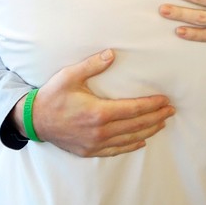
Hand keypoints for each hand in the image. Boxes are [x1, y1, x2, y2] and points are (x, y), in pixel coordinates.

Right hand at [12, 49, 174, 156]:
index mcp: (98, 112)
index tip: (165, 100)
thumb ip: (92, 65)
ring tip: (162, 123)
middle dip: (156, 117)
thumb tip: (112, 54)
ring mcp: (95, 143)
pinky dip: (131, 145)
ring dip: (148, 130)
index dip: (152, 105)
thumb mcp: (70, 76)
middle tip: (171, 110)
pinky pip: (116, 150)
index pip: (133, 109)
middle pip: (136, 125)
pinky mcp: (90, 151)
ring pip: (129, 138)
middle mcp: (100, 131)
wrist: (34, 120)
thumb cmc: (52, 96)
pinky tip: (141, 140)